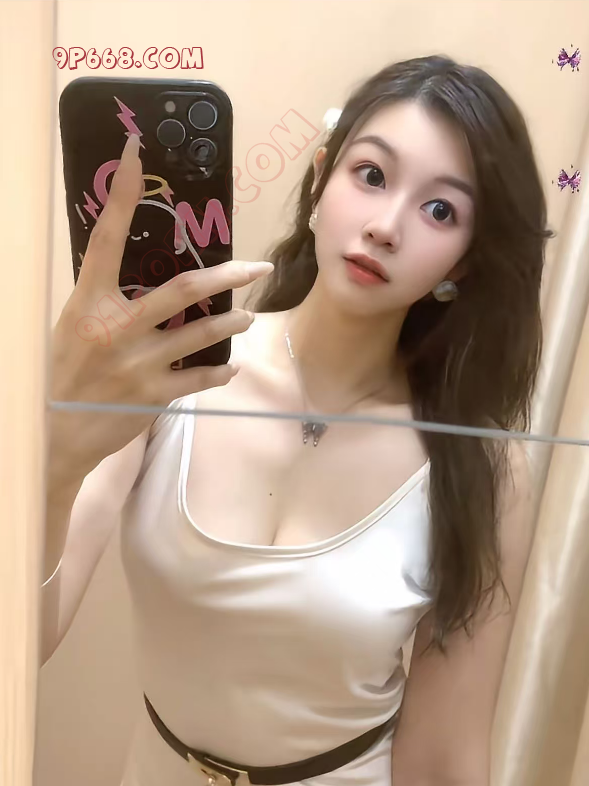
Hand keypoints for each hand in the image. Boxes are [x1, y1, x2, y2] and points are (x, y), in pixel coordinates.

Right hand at [50, 133, 273, 476]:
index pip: (106, 238)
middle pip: (183, 289)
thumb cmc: (63, 372)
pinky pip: (199, 378)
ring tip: (248, 316)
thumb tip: (141, 274)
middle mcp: (116, 328)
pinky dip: (218, 372)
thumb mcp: (74, 325)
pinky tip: (230, 367)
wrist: (56, 433)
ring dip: (232, 323)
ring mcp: (138, 364)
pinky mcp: (153, 396)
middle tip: (258, 267)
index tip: (136, 154)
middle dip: (228, 275)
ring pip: (202, 334)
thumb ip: (106, 299)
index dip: (120, 194)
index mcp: (89, 302)